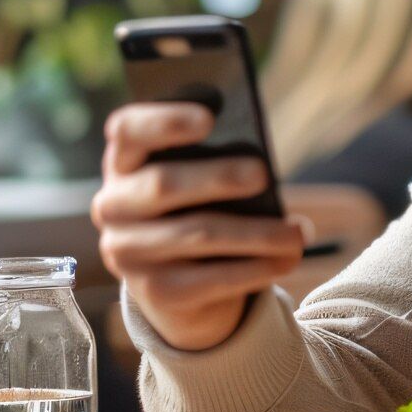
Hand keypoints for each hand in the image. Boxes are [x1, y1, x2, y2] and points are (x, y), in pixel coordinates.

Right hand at [94, 104, 305, 350]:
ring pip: (197, 235)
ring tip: (299, 232)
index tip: (209, 118)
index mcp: (123, 162)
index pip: (128, 130)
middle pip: (162, 185)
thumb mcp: (194, 179)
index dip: (165, 121)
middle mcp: (113, 206)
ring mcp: (127, 252)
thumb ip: (211, 163)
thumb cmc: (196, 207)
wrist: (177, 281)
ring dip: (256, 233)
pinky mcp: (155, 292)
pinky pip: (211, 279)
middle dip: (217, 177)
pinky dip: (256, 268)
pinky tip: (288, 259)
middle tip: (262, 174)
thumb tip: (258, 164)